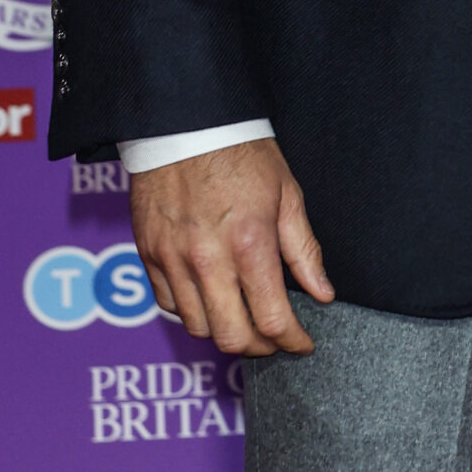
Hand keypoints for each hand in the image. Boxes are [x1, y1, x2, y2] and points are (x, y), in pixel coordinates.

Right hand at [130, 138, 334, 357]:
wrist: (185, 122)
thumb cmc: (241, 153)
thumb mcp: (287, 194)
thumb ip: (304, 250)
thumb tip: (322, 293)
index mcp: (250, 243)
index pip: (273, 319)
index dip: (293, 342)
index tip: (302, 344)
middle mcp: (208, 259)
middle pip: (232, 337)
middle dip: (260, 348)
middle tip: (275, 340)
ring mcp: (173, 260)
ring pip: (198, 328)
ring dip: (225, 332)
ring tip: (244, 320)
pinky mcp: (148, 255)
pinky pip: (168, 305)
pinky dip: (192, 312)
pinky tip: (211, 298)